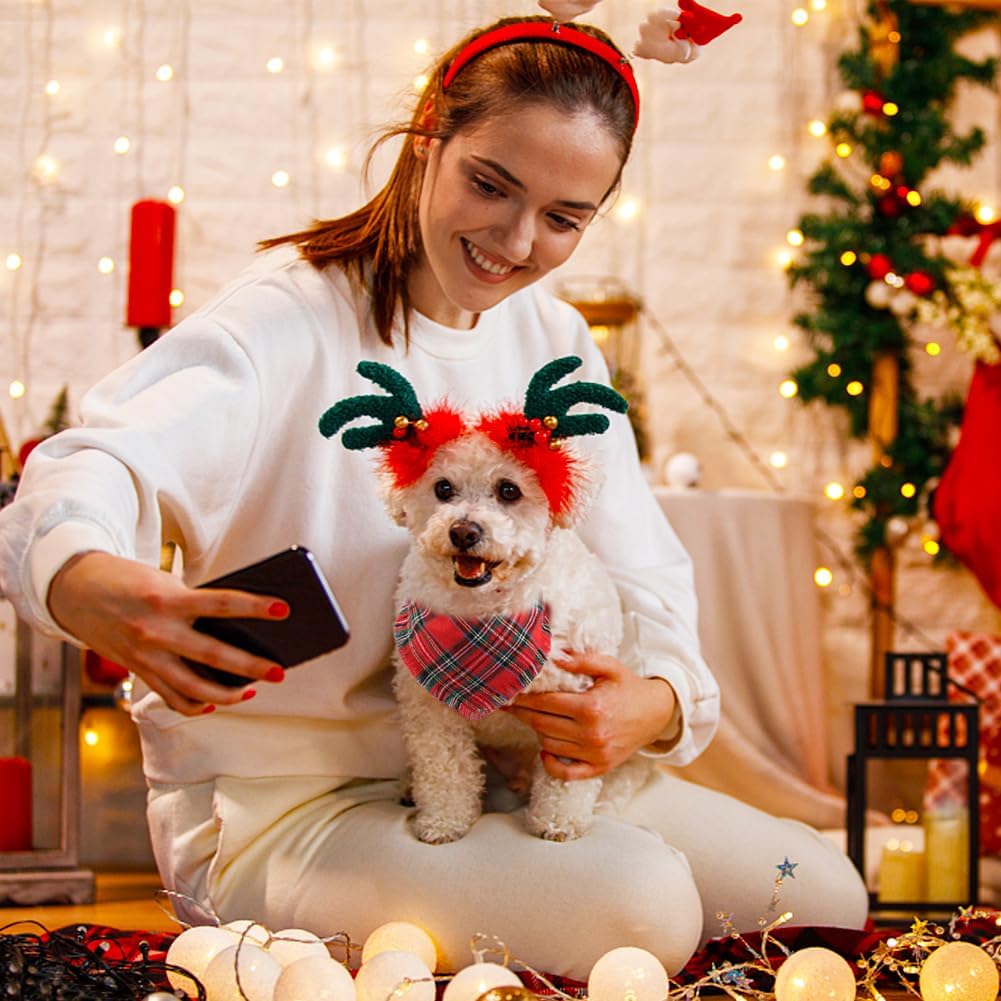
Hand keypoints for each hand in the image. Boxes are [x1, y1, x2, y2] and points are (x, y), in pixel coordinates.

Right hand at [48, 551, 288, 715]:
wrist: (75, 590)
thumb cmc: (130, 580)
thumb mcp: (164, 582)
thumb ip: (194, 605)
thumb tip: (235, 629)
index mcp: (167, 598)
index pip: (220, 603)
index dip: (254, 607)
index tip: (283, 609)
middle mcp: (155, 630)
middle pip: (212, 654)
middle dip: (249, 666)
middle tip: (279, 671)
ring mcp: (145, 656)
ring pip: (192, 687)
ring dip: (227, 694)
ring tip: (253, 691)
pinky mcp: (137, 671)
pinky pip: (170, 697)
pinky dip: (195, 704)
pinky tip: (216, 702)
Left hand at [504, 651, 676, 780]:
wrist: (657, 714)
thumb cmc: (629, 688)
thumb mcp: (610, 667)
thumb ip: (582, 660)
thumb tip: (554, 657)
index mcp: (591, 707)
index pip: (545, 702)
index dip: (523, 697)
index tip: (508, 692)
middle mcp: (591, 734)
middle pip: (541, 724)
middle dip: (521, 713)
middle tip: (507, 705)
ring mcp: (595, 754)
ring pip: (549, 744)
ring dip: (536, 731)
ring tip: (531, 718)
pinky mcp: (599, 767)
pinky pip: (566, 773)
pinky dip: (550, 764)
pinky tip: (545, 751)